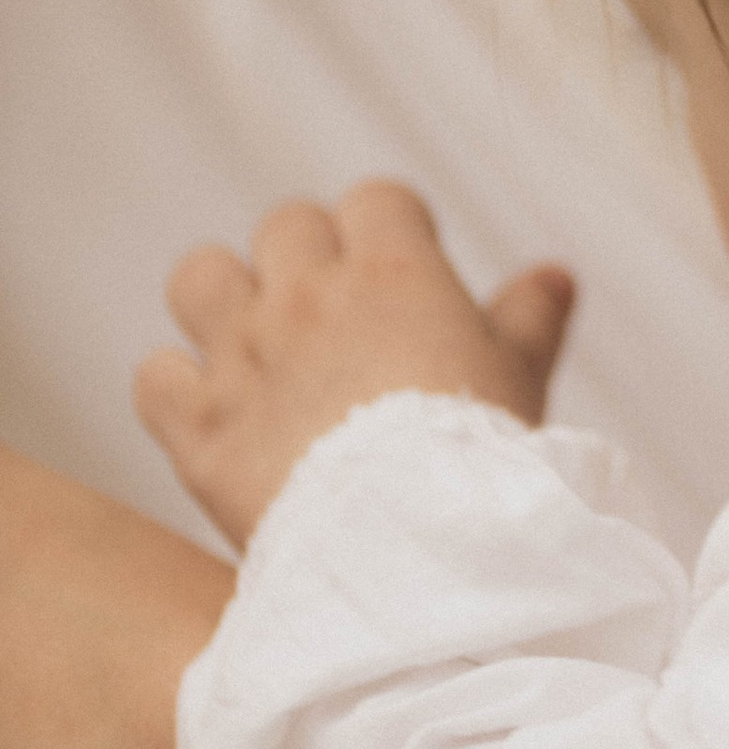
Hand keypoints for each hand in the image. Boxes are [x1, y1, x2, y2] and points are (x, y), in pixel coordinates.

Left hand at [134, 180, 574, 546]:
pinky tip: (214, 411)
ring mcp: (242, 357)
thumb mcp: (522, 377)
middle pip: (286, 226)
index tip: (408, 269)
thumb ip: (531, 316)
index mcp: (392, 271)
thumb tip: (554, 275)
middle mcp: (306, 297)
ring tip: (256, 343)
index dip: (394, 230)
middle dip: (309, 258)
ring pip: (199, 278)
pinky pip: (154, 377)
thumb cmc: (481, 461)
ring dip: (223, 299)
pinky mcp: (198, 428)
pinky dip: (178, 388)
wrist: (413, 549)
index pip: (376, 199)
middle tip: (338, 315)